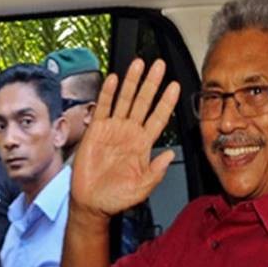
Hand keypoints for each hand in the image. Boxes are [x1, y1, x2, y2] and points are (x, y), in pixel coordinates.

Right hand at [72, 58, 180, 218]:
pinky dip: (108, 93)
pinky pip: (103, 107)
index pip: (158, 118)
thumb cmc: (116, 198)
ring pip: (125, 100)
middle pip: (144, 102)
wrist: (92, 203)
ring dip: (132, 82)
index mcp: (143, 145)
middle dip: (152, 83)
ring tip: (138, 63)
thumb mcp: (142, 188)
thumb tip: (169, 155)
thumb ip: (156, 171)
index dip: (166, 102)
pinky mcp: (96, 131)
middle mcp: (130, 133)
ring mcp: (113, 130)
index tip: (175, 86)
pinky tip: (114, 79)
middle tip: (160, 66)